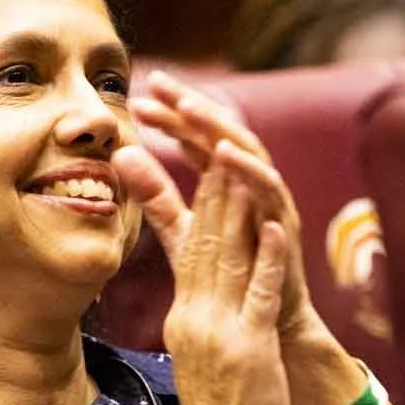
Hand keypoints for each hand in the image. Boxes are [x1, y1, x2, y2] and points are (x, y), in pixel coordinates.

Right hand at [116, 139, 290, 404]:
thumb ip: (198, 315)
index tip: (209, 165)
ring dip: (236, 210)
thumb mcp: (199, 354)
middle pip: (203, 242)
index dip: (201, 204)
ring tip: (241, 167)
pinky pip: (259, 295)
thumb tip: (195, 287)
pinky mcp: (249, 347)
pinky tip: (275, 227)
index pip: (189, 249)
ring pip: (227, 258)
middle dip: (214, 190)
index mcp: (185, 316)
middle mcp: (195, 315)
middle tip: (217, 142)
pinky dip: (269, 259)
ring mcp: (221, 330)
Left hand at [128, 70, 315, 338]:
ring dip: (217, 127)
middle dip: (190, 106)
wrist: (265, 320)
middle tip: (159, 84)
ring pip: (247, 150)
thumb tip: (120, 155)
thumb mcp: (183, 231)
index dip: (170, 116)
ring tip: (189, 108)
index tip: (138, 97)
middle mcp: (249, 180)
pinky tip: (223, 153)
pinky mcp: (284, 222)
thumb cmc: (229, 273)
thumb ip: (156, 196)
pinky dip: (249, 168)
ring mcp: (269, 198)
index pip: (195, 137)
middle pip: (219, 131)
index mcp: (224, 179)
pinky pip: (270, 187)